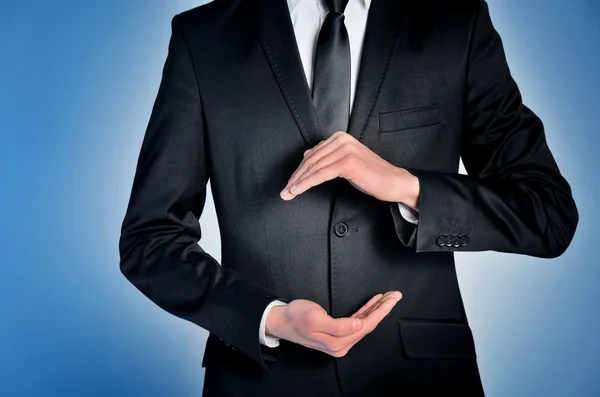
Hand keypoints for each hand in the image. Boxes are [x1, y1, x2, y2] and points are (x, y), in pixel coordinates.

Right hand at [265, 291, 401, 357]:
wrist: (281, 320)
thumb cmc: (296, 317)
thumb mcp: (316, 318)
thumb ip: (339, 325)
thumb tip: (359, 325)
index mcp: (339, 342)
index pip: (367, 325)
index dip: (381, 311)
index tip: (392, 298)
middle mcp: (342, 344)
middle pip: (369, 324)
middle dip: (383, 309)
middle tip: (395, 295)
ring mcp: (339, 339)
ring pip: (364, 322)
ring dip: (376, 309)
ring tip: (387, 297)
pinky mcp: (335, 333)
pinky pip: (356, 321)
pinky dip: (366, 311)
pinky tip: (372, 304)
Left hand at [280, 131, 418, 209]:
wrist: (393, 182)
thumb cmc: (371, 175)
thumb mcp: (346, 162)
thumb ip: (328, 157)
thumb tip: (308, 157)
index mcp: (340, 137)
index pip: (313, 154)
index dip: (299, 170)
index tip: (289, 183)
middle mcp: (341, 140)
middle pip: (311, 160)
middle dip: (296, 177)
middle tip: (284, 191)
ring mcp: (345, 150)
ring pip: (314, 168)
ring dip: (298, 182)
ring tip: (288, 194)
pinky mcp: (348, 163)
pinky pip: (321, 174)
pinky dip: (307, 183)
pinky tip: (298, 191)